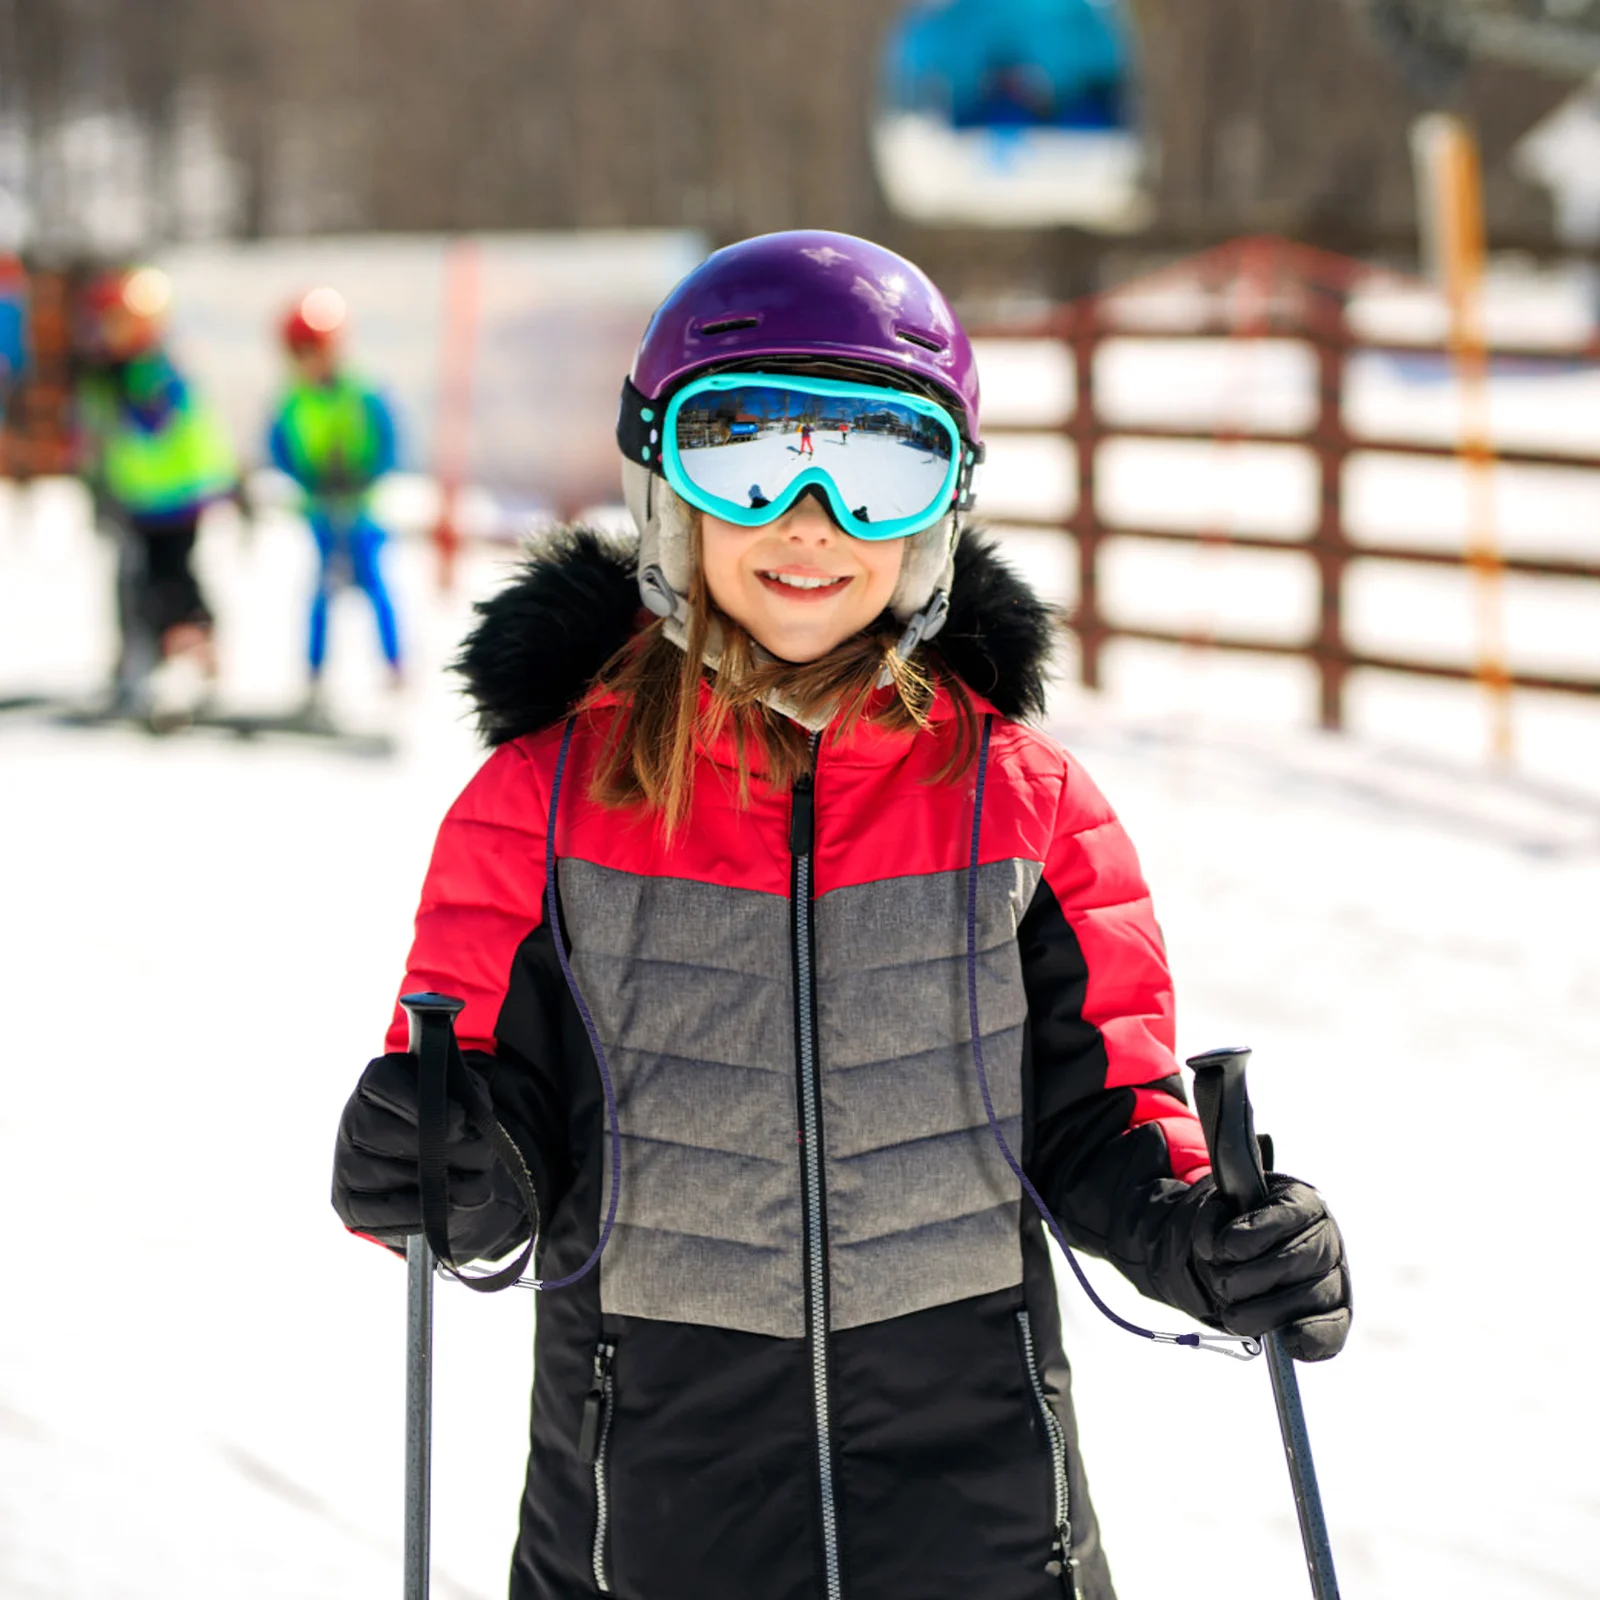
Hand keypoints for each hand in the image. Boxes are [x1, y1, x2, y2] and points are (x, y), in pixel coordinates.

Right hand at [331, 1052, 529, 1261]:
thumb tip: (463, 1131)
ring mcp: (346, 1162)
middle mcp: (353, 1119)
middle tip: (479, 1160)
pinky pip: (378, 1213)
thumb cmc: (453, 1118)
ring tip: (474, 1186)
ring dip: (434, 1186)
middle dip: (433, 1150)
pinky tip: (446, 1208)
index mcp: (379, 1080)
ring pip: (383, 1175)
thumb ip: (468, 1103)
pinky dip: (417, 1214)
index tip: (459, 1121)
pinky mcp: (348, 1202)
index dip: (420, 1103)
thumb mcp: (467, 1097)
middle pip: (379, 1132)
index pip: (382, 1084)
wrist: (441, 1161)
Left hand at [1187, 1173, 1349, 1360]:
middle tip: (1220, 1284)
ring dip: (1262, 1312)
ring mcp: (1336, 1277)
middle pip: (1293, 1259)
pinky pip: (1334, 1329)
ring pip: (1308, 1297)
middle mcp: (1327, 1238)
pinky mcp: (1338, 1313)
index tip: (1223, 1249)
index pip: (1285, 1214)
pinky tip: (1290, 1342)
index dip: (1252, 1234)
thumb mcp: (1225, 1210)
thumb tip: (1212, 1247)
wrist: (1256, 1251)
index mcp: (1302, 1201)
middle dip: (1246, 1277)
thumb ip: (1213, 1221)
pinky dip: (1312, 1339)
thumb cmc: (1241, 1226)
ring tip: (1232, 1315)